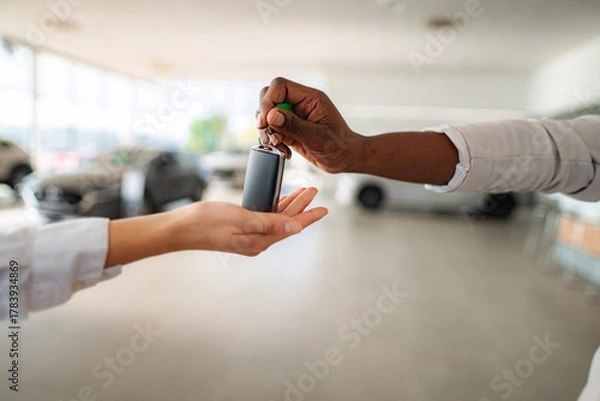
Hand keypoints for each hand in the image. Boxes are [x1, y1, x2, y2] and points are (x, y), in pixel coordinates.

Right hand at [106, 187, 327, 265]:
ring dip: (289, 205)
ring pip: (276, 219)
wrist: (180, 229)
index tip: (324, 209)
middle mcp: (257, 240)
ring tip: (301, 192)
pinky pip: (264, 218)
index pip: (291, 227)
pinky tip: (277, 199)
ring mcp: (248, 236)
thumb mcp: (241, 218)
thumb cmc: (206, 223)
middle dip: (301, 206)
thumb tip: (296, 227)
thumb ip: (269, 223)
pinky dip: (274, 207)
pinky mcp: (240, 229)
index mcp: (259, 240)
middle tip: (312, 190)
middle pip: (286, 222)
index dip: (308, 216)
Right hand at [256, 77, 363, 173]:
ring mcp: (293, 116)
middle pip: (270, 97)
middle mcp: (300, 104)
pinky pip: (271, 130)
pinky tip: (283, 150)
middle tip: (269, 132)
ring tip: (278, 145)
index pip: (281, 86)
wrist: (344, 159)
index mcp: (310, 98)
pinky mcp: (289, 129)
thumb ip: (294, 125)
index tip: (266, 120)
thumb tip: (271, 116)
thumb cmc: (339, 146)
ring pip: (267, 115)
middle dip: (264, 115)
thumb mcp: (317, 137)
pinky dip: (272, 141)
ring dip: (267, 131)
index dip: (268, 100)